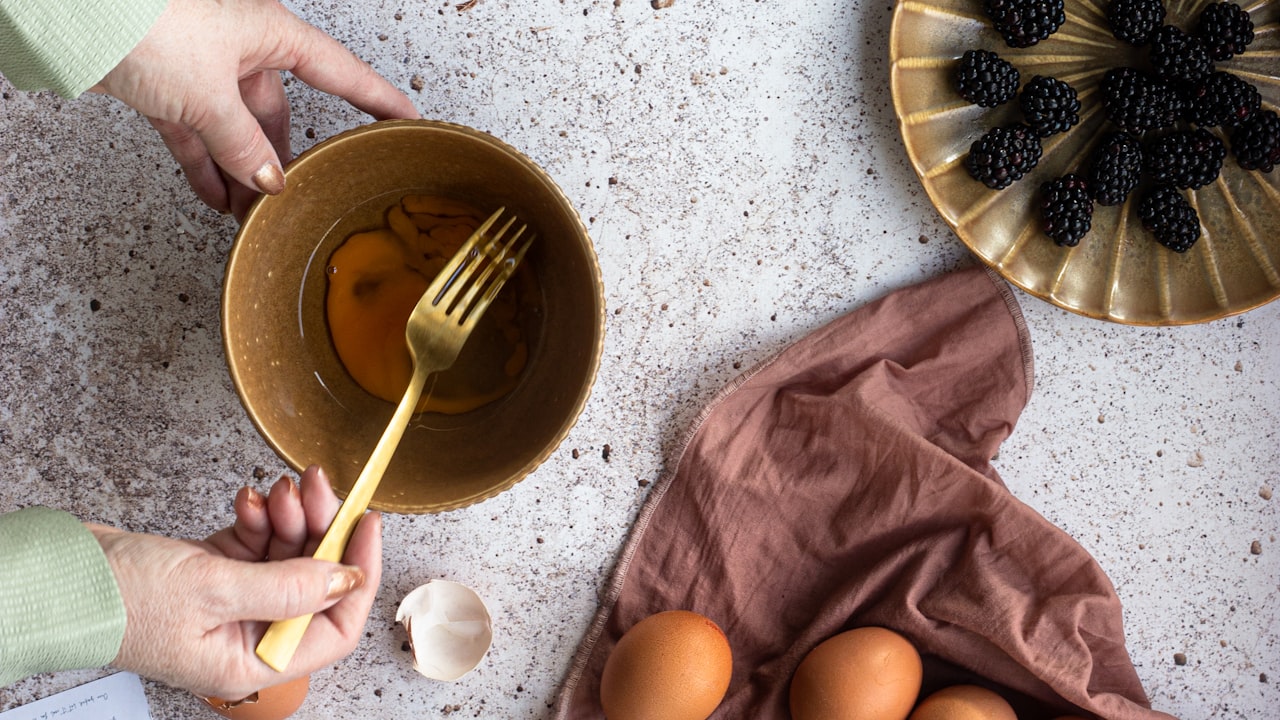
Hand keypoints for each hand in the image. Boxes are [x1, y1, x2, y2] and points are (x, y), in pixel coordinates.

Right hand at [89, 466, 381, 699]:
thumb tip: (346, 577)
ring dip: (290, 516)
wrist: (58, 577)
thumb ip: (287, 584)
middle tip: (317, 487)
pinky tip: (250, 501)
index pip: (334, 627)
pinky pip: (258, 542)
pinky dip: (260, 518)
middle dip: (321, 529)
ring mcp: (231, 603)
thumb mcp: (214, 589)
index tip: (367, 526)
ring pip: (288, 554)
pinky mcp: (214, 572)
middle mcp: (246, 635)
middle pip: (313, 581)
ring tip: (281, 488)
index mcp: (251, 661)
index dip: (358, 575)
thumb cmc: (118, 599)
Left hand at [90, 0, 419, 218]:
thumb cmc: (145, 23)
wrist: (73, 13)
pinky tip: (215, 196)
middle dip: (285, 159)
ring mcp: (202, 68)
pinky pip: (198, 134)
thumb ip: (243, 145)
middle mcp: (241, 48)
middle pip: (278, 113)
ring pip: (236, 129)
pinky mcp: (165, 86)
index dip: (377, 99)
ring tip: (252, 214)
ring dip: (242, 172)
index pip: (340, 73)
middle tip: (300, 196)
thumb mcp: (208, 96)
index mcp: (270, 34)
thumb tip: (268, 180)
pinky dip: (206, 166)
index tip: (406, 119)